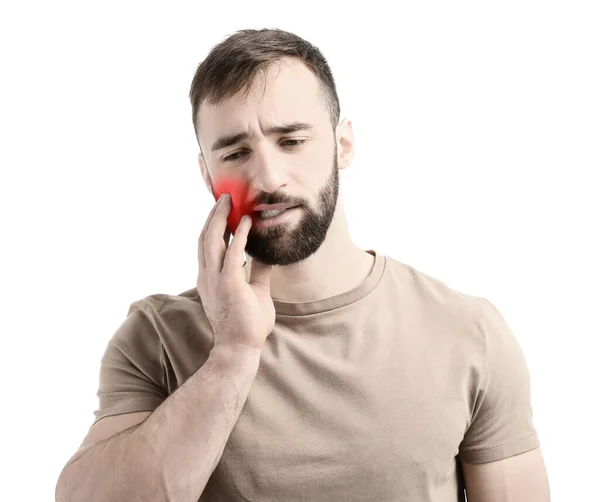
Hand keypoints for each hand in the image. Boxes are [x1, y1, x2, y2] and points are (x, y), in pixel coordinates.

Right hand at [197, 193, 274, 350]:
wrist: (240, 348)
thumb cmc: (247, 324)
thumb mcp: (255, 291)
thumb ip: (257, 271)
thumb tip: (265, 254)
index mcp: (210, 278)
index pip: (207, 245)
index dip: (212, 225)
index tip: (222, 210)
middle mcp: (207, 276)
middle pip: (205, 237)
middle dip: (214, 216)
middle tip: (224, 198)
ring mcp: (215, 279)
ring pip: (212, 240)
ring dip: (220, 218)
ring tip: (230, 202)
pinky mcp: (229, 284)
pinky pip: (232, 253)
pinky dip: (238, 235)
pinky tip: (246, 222)